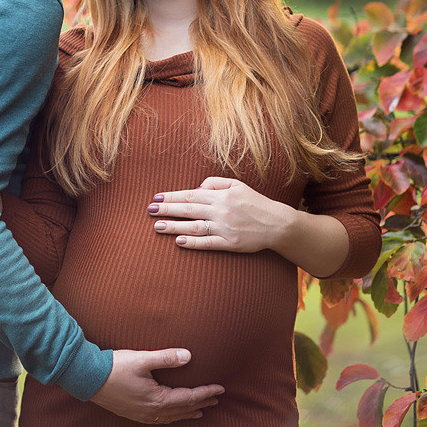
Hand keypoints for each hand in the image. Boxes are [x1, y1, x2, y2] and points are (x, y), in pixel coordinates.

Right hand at [90, 348, 222, 424]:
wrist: (89, 379)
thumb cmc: (115, 367)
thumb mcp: (142, 359)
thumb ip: (166, 358)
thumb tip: (189, 356)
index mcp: (158, 399)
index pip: (189, 397)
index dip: (206, 392)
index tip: (221, 388)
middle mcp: (153, 411)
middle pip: (184, 409)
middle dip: (201, 402)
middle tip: (216, 398)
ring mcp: (143, 415)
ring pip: (172, 416)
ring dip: (188, 412)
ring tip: (200, 410)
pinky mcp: (135, 414)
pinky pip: (161, 419)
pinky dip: (173, 416)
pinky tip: (172, 414)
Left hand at [148, 177, 293, 252]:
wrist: (277, 223)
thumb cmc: (254, 203)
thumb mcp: (237, 185)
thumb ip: (215, 183)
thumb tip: (195, 188)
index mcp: (221, 195)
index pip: (190, 194)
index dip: (172, 196)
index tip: (156, 197)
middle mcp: (221, 210)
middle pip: (188, 209)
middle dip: (167, 210)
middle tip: (150, 210)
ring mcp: (225, 228)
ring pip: (194, 226)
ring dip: (173, 226)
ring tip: (157, 226)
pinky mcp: (230, 243)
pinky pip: (208, 243)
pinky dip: (192, 242)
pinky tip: (178, 241)